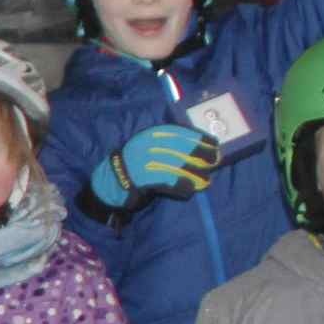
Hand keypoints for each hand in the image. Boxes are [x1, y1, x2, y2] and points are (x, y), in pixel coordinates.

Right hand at [86, 126, 222, 212]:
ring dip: (194, 175)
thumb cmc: (134, 167)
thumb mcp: (148, 149)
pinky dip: (180, 187)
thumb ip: (168, 146)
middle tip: (214, 162)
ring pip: (176, 166)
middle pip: (180, 148)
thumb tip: (199, 149)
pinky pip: (166, 182)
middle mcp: (146, 146)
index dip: (198, 137)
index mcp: (148, 135)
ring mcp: (142, 162)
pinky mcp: (140, 180)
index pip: (178, 132)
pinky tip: (189, 191)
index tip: (214, 143)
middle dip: (200, 155)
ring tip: (206, 181)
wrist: (109, 185)